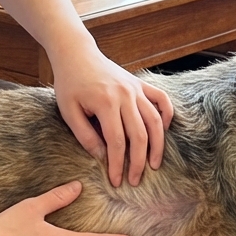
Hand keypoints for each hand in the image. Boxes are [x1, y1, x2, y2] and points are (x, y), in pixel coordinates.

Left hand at [51, 44, 173, 186]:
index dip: (117, 164)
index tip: (116, 181)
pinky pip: (162, 100)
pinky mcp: (140, 84)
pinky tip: (164, 132)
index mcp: (106, 103)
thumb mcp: (68, 111)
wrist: (77, 54)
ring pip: (155, 121)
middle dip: (138, 162)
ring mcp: (136, 89)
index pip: (116, 142)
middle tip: (135, 180)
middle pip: (139, 135)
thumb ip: (85, 135)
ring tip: (154, 164)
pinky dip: (167, 115)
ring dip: (157, 146)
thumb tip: (102, 156)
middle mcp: (126, 96)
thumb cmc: (69, 83)